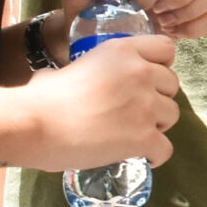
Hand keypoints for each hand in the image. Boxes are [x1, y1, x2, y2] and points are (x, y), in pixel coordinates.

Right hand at [19, 32, 181, 171]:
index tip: (148, 79)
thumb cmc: (42, 99)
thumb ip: (81, 71)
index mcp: (123, 51)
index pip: (166, 49)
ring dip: (157, 125)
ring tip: (133, 134)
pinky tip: (143, 157)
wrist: (35, 126)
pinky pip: (165, 148)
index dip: (160, 65)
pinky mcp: (144, 136)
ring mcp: (145, 105)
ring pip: (172, 115)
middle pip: (172, 84)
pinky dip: (156, 155)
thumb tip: (60, 79)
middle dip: (158, 98)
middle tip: (136, 111)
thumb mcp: (68, 68)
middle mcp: (141, 73)